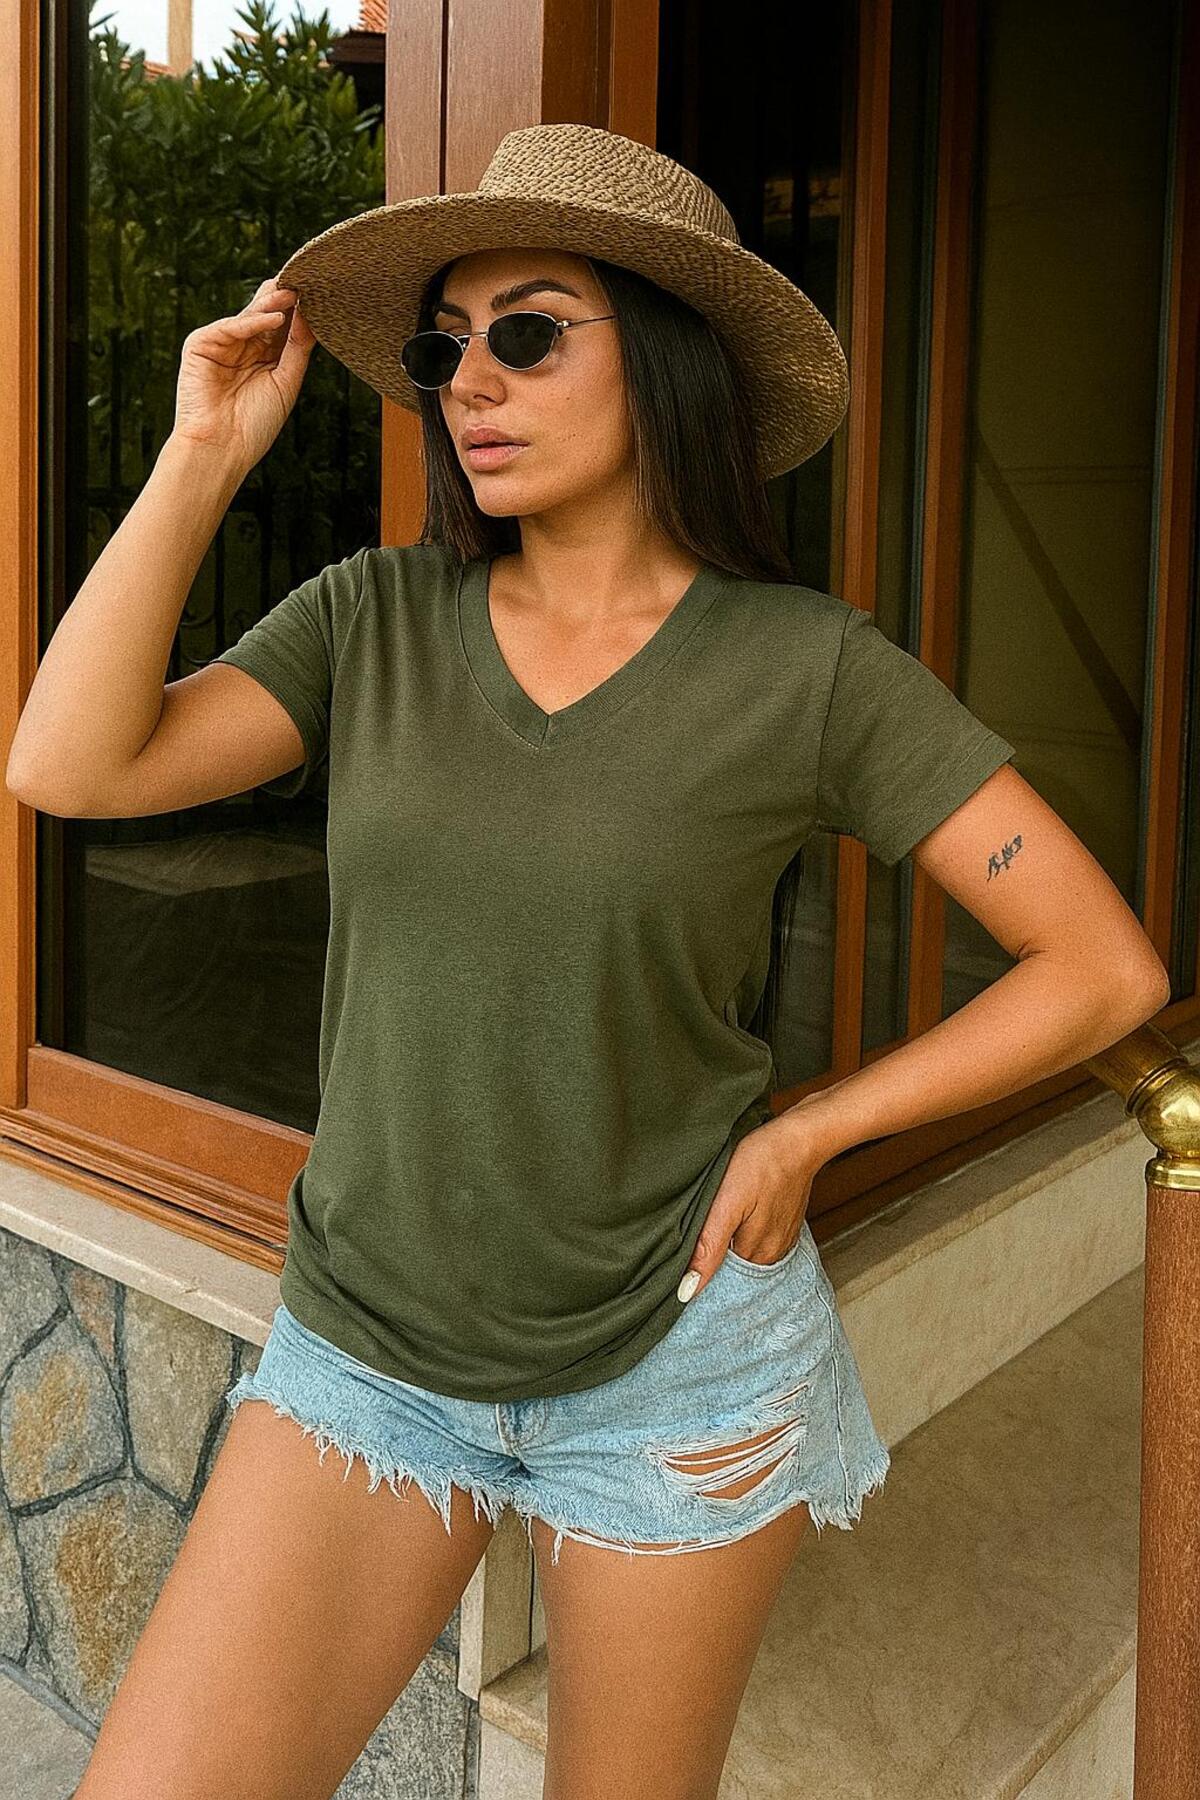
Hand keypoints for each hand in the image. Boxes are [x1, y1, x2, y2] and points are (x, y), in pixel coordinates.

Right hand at [171, 276, 316, 473]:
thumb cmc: (255, 424)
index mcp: (264, 357)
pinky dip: (251, 322)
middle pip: (266, 315)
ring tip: (295, 294)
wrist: (222, 449)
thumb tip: (311, 315)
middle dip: (287, 300)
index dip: (301, 311)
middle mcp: (243, 346)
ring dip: (272, 304)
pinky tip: (275, 318)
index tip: (323, 295)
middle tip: (309, 283)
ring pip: (250, 316)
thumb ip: (297, 348)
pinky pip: (230, 327)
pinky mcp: (201, 344)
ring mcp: (222, 343)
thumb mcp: (286, 382)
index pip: (284, 326)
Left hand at [677, 1113, 821, 1302]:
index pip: (717, 1283)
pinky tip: (733, 1218)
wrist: (799, 1138)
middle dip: (708, 1261)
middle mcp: (770, 1255)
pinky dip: (740, 1234)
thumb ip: (709, 1246)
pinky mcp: (782, 1225)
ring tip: (709, 1226)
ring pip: (741, 1255)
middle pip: (730, 1270)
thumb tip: (688, 1290)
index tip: (675, 1268)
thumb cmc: (762, 1162)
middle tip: (688, 1239)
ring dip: (724, 1246)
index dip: (695, 1278)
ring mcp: (780, 1240)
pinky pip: (755, 1240)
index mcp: (755, 1255)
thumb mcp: (728, 1202)